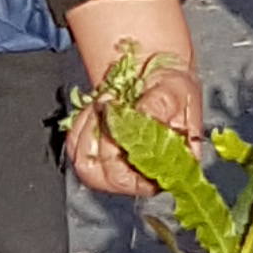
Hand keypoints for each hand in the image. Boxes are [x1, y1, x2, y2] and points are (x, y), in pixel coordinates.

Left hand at [63, 0, 202, 198]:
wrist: (150, 71)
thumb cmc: (170, 82)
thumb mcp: (174, 86)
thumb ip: (162, 104)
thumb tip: (147, 115)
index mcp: (175, 162)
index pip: (147, 180)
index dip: (129, 157)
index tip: (121, 124)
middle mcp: (147, 172)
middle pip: (113, 178)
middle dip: (105, 137)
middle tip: (110, 105)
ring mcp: (120, 166)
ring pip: (90, 167)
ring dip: (89, 132)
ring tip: (104, 104)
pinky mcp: (98, 156)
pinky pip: (77, 154)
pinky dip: (80, 129)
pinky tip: (95, 110)